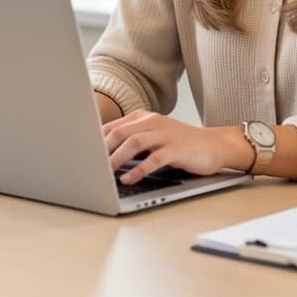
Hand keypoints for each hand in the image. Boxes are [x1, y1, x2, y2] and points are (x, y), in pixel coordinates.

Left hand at [102, 111, 249, 183]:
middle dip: (102, 149)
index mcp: (144, 117)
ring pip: (134, 143)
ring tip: (105, 173)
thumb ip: (132, 140)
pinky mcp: (177, 149)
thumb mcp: (154, 136)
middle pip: (120, 132)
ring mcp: (165, 134)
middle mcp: (153, 122)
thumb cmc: (180, 144)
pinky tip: (128, 179)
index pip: (113, 126)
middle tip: (89, 165)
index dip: (95, 140)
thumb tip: (103, 155)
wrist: (214, 145)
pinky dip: (138, 170)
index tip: (82, 154)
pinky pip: (154, 159)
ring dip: (116, 159)